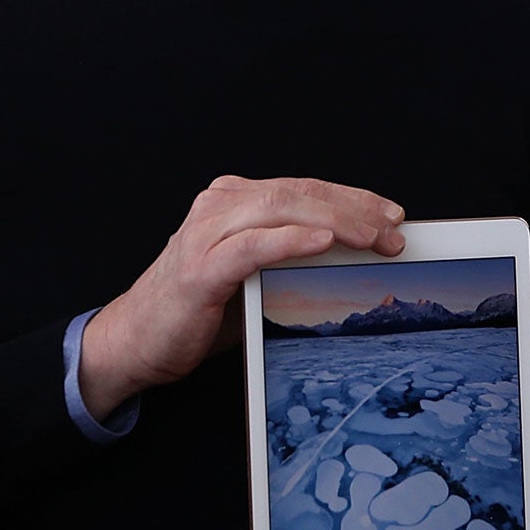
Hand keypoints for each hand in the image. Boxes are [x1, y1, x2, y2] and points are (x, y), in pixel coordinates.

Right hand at [79, 177, 404, 419]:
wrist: (135, 341)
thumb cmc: (196, 310)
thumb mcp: (250, 274)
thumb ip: (287, 256)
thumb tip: (353, 254)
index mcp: (232, 202)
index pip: (301, 188)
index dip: (351, 198)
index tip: (391, 214)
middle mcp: (218, 207)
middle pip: (297, 193)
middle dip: (353, 209)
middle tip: (394, 231)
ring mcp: (205, 234)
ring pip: (279, 209)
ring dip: (334, 221)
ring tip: (372, 237)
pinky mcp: (199, 269)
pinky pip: (252, 245)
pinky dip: (290, 240)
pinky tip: (321, 241)